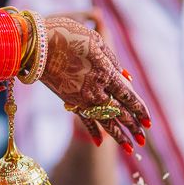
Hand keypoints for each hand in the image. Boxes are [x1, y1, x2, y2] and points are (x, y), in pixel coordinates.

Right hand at [40, 16, 150, 150]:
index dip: (140, 110)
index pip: (129, 97)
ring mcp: (81, 98)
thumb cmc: (67, 34)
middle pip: (119, 113)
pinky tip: (100, 143)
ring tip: (131, 149)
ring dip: (118, 136)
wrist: (34, 44)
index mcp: (105, 73)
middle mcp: (95, 90)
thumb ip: (113, 61)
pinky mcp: (68, 101)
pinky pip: (84, 119)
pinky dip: (92, 131)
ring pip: (104, 121)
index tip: (149, 122)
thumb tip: (127, 78)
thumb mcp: (95, 42)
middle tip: (144, 140)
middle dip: (133, 127)